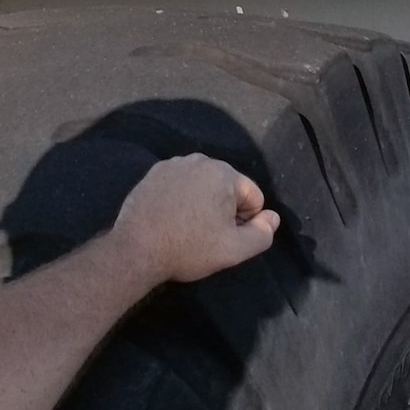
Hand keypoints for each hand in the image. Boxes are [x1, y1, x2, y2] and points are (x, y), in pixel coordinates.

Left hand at [111, 153, 278, 285]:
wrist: (137, 249)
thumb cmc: (189, 248)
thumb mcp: (235, 250)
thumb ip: (263, 233)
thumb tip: (272, 217)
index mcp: (223, 173)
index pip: (253, 196)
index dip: (246, 221)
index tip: (225, 237)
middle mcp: (199, 160)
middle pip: (228, 188)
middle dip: (224, 209)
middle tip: (206, 235)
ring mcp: (173, 164)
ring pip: (203, 185)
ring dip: (203, 203)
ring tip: (187, 228)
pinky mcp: (153, 173)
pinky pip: (180, 184)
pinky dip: (181, 198)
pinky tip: (171, 219)